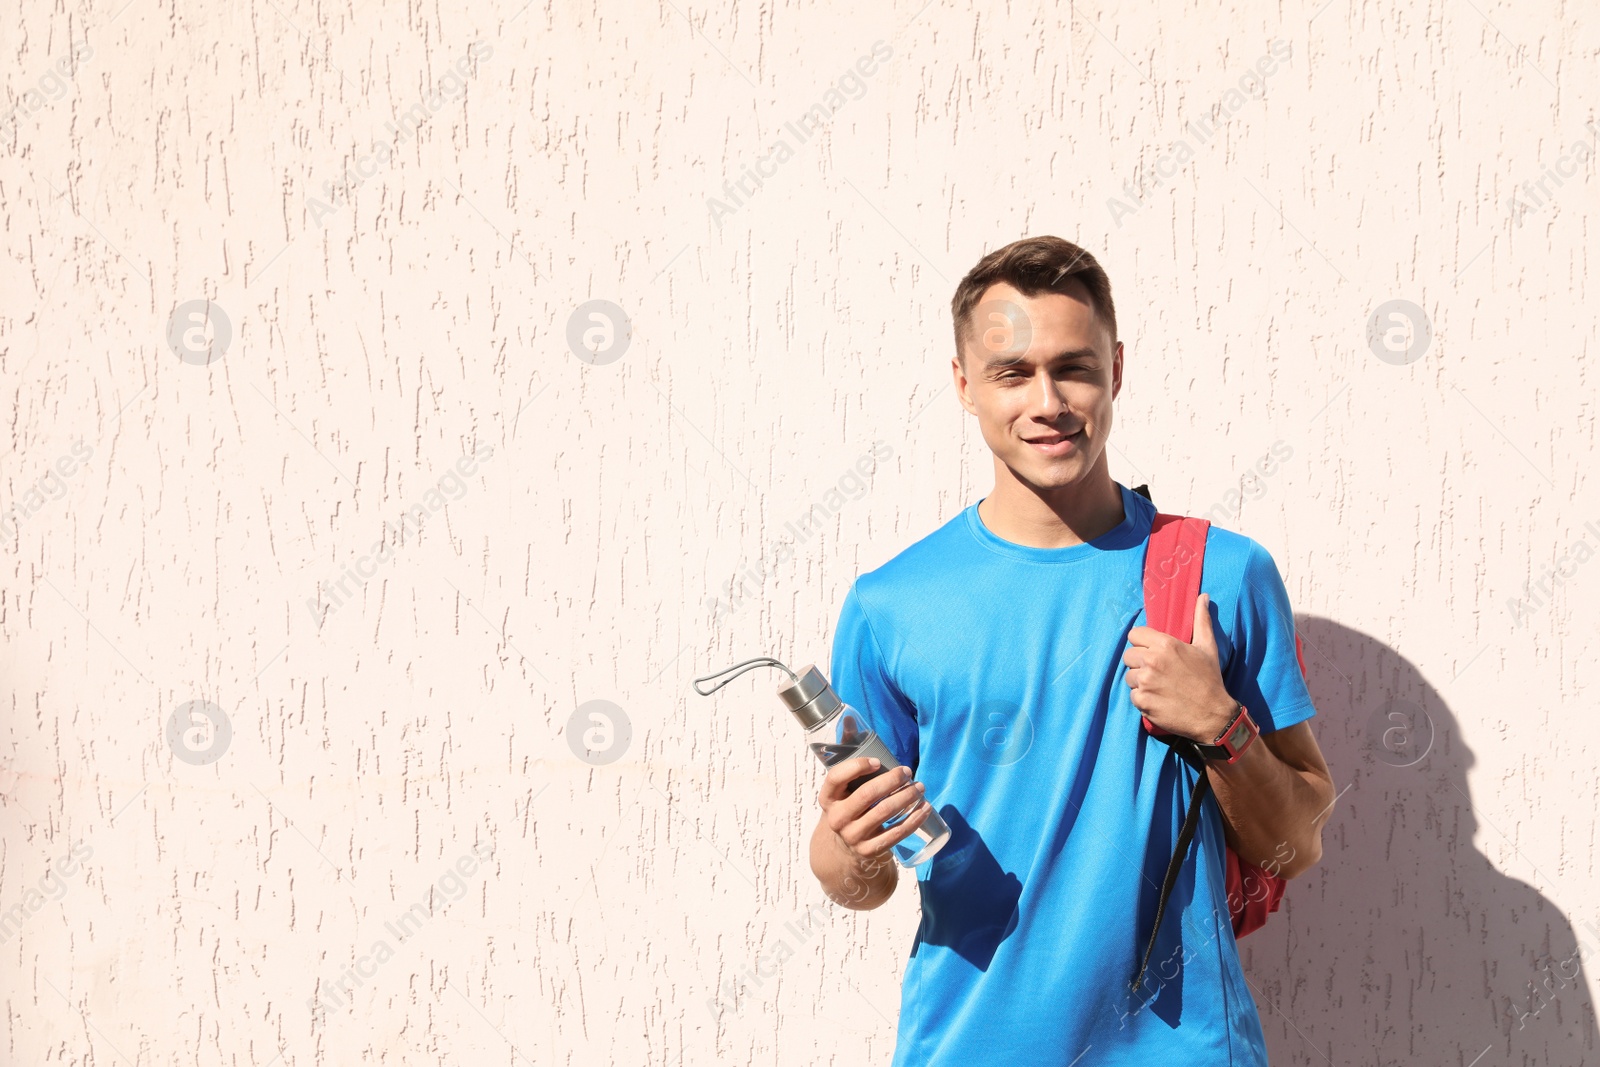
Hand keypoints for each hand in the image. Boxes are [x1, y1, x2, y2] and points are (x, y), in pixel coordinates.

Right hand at [818, 757, 931, 873]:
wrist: (844, 849)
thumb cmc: (848, 806)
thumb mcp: (842, 787)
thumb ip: (847, 753)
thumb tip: (850, 719)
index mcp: (827, 798)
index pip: (836, 778)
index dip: (857, 767)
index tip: (877, 761)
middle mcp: (837, 818)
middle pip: (866, 794)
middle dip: (891, 780)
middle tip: (908, 772)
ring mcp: (853, 836)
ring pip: (884, 812)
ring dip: (906, 797)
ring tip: (920, 787)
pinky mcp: (870, 850)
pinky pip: (896, 833)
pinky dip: (914, 819)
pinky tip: (925, 808)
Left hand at [1122, 593, 1236, 742]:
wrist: (1213, 715)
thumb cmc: (1210, 679)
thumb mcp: (1207, 647)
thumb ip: (1201, 620)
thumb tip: (1203, 596)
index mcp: (1165, 645)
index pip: (1134, 635)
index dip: (1142, 643)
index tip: (1153, 652)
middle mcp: (1152, 662)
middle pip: (1128, 656)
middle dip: (1140, 663)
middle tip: (1158, 672)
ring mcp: (1145, 683)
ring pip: (1129, 676)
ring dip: (1140, 682)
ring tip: (1160, 687)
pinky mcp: (1141, 702)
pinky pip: (1132, 695)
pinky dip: (1143, 699)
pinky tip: (1159, 700)